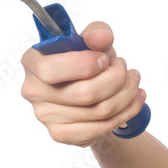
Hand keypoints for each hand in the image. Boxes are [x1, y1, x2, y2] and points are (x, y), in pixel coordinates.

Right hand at [20, 21, 145, 146]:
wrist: (88, 92)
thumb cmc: (85, 62)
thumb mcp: (92, 42)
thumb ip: (97, 33)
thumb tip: (100, 37)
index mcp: (33, 62)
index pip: (49, 69)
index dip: (84, 65)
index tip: (104, 59)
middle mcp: (34, 91)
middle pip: (84, 93)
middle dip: (116, 78)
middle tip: (124, 67)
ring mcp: (46, 116)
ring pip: (100, 110)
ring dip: (126, 93)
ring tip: (133, 80)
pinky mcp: (61, 134)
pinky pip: (102, 127)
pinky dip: (127, 111)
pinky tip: (134, 98)